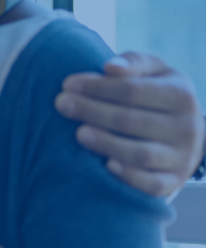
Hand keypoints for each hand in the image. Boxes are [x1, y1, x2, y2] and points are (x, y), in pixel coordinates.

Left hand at [55, 52, 205, 196]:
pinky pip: (152, 184)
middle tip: (61, 104)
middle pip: (131, 120)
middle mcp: (187, 127)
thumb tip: (111, 67)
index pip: (133, 90)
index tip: (67, 84)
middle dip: (92, 111)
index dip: (97, 87)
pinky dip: (129, 176)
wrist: (184, 131)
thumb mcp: (154, 72)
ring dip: (106, 143)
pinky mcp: (174, 181)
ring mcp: (182, 157)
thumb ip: (134, 63)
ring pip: (141, 154)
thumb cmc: (156, 94)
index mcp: (181, 94)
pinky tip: (106, 165)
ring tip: (78, 133)